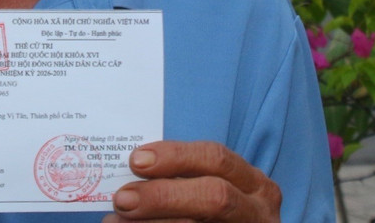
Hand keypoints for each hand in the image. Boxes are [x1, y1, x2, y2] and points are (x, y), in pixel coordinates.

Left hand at [103, 140, 280, 221]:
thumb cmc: (214, 212)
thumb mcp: (212, 189)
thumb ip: (182, 180)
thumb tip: (133, 171)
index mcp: (253, 184)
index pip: (216, 158)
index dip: (175, 157)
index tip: (136, 160)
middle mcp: (258, 211)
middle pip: (213, 196)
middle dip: (163, 196)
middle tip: (123, 199)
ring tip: (116, 222)